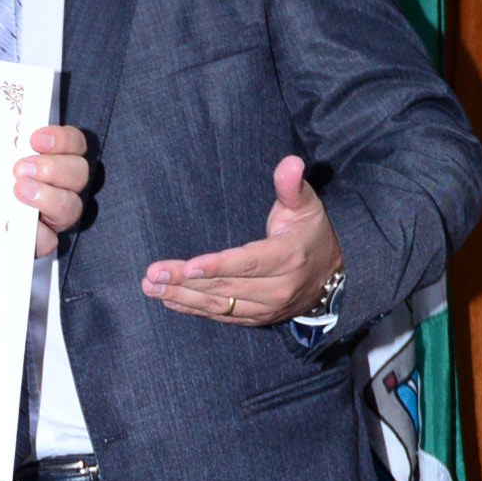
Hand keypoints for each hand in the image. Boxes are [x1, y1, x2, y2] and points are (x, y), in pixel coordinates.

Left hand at [14, 124, 91, 257]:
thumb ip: (6, 142)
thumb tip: (5, 121)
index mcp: (54, 159)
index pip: (75, 144)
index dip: (62, 139)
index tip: (35, 139)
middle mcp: (61, 187)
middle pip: (79, 173)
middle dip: (53, 168)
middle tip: (21, 168)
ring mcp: (55, 216)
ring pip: (71, 207)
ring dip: (47, 197)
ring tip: (19, 191)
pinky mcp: (42, 242)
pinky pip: (49, 241)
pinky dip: (34, 233)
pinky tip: (12, 225)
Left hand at [141, 155, 340, 323]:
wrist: (332, 274)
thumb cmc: (311, 232)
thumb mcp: (306, 204)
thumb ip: (292, 185)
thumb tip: (290, 161)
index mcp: (288, 257)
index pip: (248, 263)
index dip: (218, 266)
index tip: (188, 266)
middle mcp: (277, 287)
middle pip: (224, 286)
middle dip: (184, 281)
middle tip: (151, 274)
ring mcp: (266, 307)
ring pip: (218, 304)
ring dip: (181, 297)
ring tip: (150, 287)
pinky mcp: (256, 318)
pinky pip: (222, 316)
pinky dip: (193, 309)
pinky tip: (169, 300)